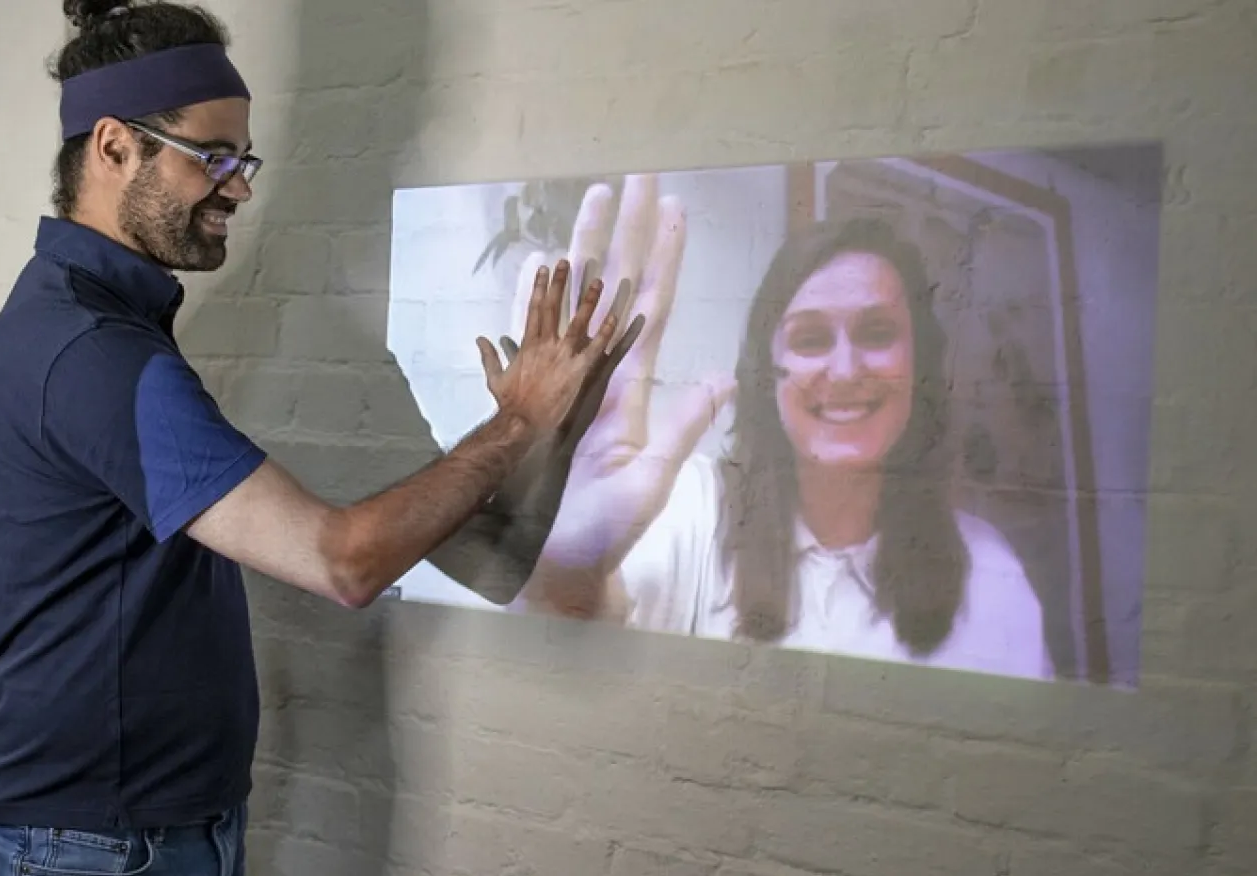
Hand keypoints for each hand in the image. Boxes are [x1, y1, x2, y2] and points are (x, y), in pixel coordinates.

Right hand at [477, 258, 628, 438]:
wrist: (523, 421)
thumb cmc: (510, 402)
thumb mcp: (495, 377)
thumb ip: (489, 356)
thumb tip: (481, 339)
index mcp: (528, 344)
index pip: (534, 308)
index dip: (540, 288)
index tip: (544, 269)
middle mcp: (546, 344)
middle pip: (554, 308)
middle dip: (561, 284)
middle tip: (567, 263)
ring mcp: (563, 356)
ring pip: (578, 322)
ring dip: (589, 301)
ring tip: (598, 282)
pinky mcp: (578, 370)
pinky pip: (595, 348)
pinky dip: (605, 332)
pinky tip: (615, 317)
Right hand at [509, 173, 734, 580]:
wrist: (560, 562)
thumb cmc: (608, 530)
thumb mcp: (651, 478)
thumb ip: (683, 427)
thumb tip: (723, 379)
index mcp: (630, 388)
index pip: (652, 306)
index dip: (663, 257)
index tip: (672, 207)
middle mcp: (600, 373)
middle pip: (615, 285)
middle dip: (624, 230)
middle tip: (631, 176)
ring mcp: (565, 381)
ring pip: (576, 299)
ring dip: (584, 248)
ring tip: (589, 199)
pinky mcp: (534, 397)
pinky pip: (533, 334)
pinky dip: (535, 296)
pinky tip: (539, 264)